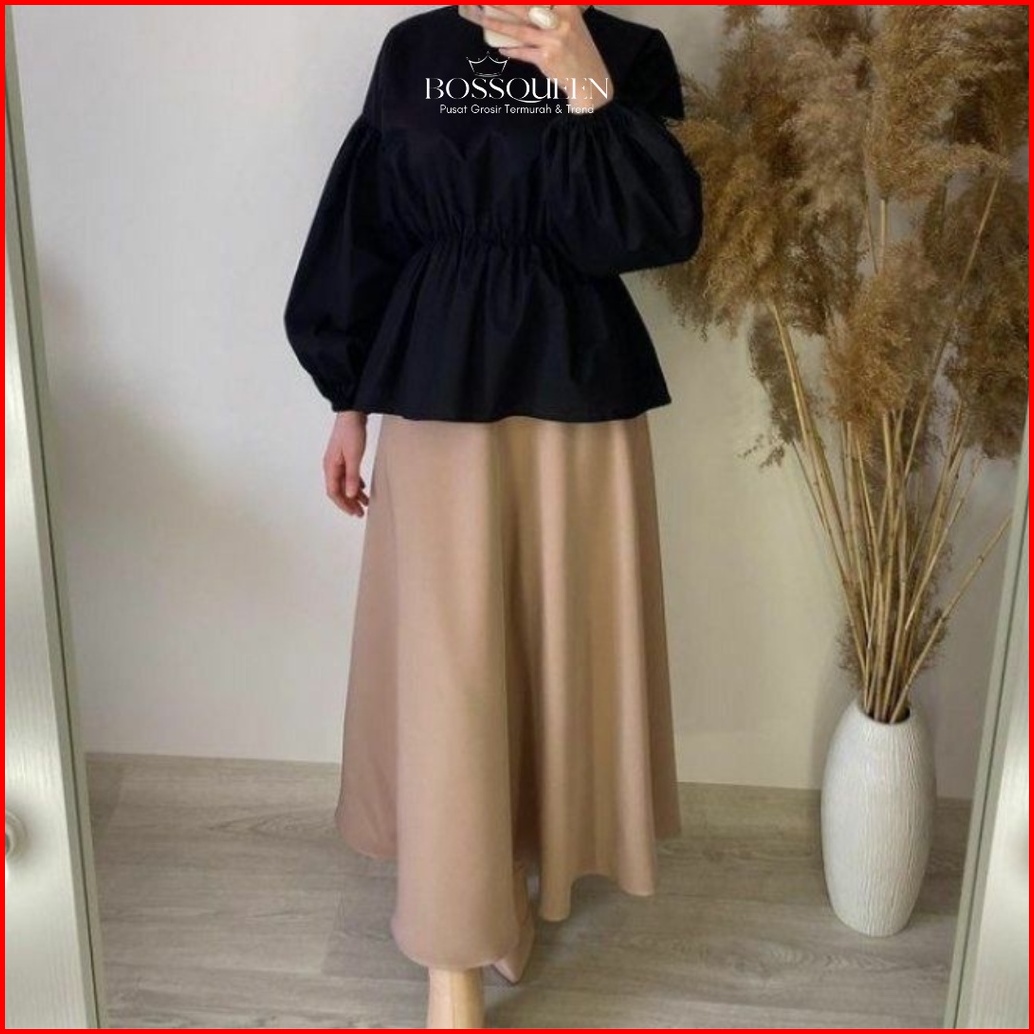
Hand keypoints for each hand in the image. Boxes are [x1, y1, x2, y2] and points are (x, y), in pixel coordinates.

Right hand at [324, 411, 369, 516]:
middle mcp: (331, 466)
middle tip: (360, 513)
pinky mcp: (344, 456)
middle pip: (338, 490)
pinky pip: (348, 475)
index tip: (354, 513)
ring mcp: (337, 461)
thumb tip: (351, 495)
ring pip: (344, 483)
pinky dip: (355, 483)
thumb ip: (352, 476)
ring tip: (365, 503)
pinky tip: (362, 488)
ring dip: (353, 494)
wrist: (352, 413)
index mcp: (330, 467)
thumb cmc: (352, 433)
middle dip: (349, 502)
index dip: (344, 504)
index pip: (334, 492)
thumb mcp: (354, 456)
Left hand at [473, 5, 613, 111]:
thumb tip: (528, 9)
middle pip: (525, 7)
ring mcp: (553, 40)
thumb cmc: (578, 51)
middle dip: (502, 3)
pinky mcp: (547, 58)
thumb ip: (553, 14)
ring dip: (497, 24)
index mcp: (568, 7)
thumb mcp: (571, 25)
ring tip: (480, 17)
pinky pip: (523, 52)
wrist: (590, 80)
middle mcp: (561, 21)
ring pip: (519, 30)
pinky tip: (502, 49)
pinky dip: (512, 50)